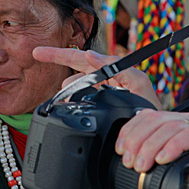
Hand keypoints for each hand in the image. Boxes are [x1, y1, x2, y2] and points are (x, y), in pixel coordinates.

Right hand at [32, 47, 161, 108]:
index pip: (80, 57)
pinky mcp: (97, 108)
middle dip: (56, 60)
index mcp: (110, 70)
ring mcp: (99, 93)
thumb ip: (116, 67)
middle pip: (73, 67)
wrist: (152, 135)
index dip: (59, 54)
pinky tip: (67, 104)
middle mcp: (103, 79)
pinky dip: (70, 100)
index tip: (39, 53)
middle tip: (36, 54)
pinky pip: (78, 100)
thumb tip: (90, 55)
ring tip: (62, 96)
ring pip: (73, 86)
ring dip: (66, 88)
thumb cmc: (149, 108)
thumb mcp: (137, 82)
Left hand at [116, 110, 188, 188]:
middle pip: (155, 119)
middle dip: (136, 140)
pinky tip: (164, 158)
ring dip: (151, 145)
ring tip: (142, 164)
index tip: (120, 150)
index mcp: (179, 125)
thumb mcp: (184, 179)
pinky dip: (174, 145)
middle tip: (130, 162)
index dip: (130, 131)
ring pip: (170, 125)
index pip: (147, 117)